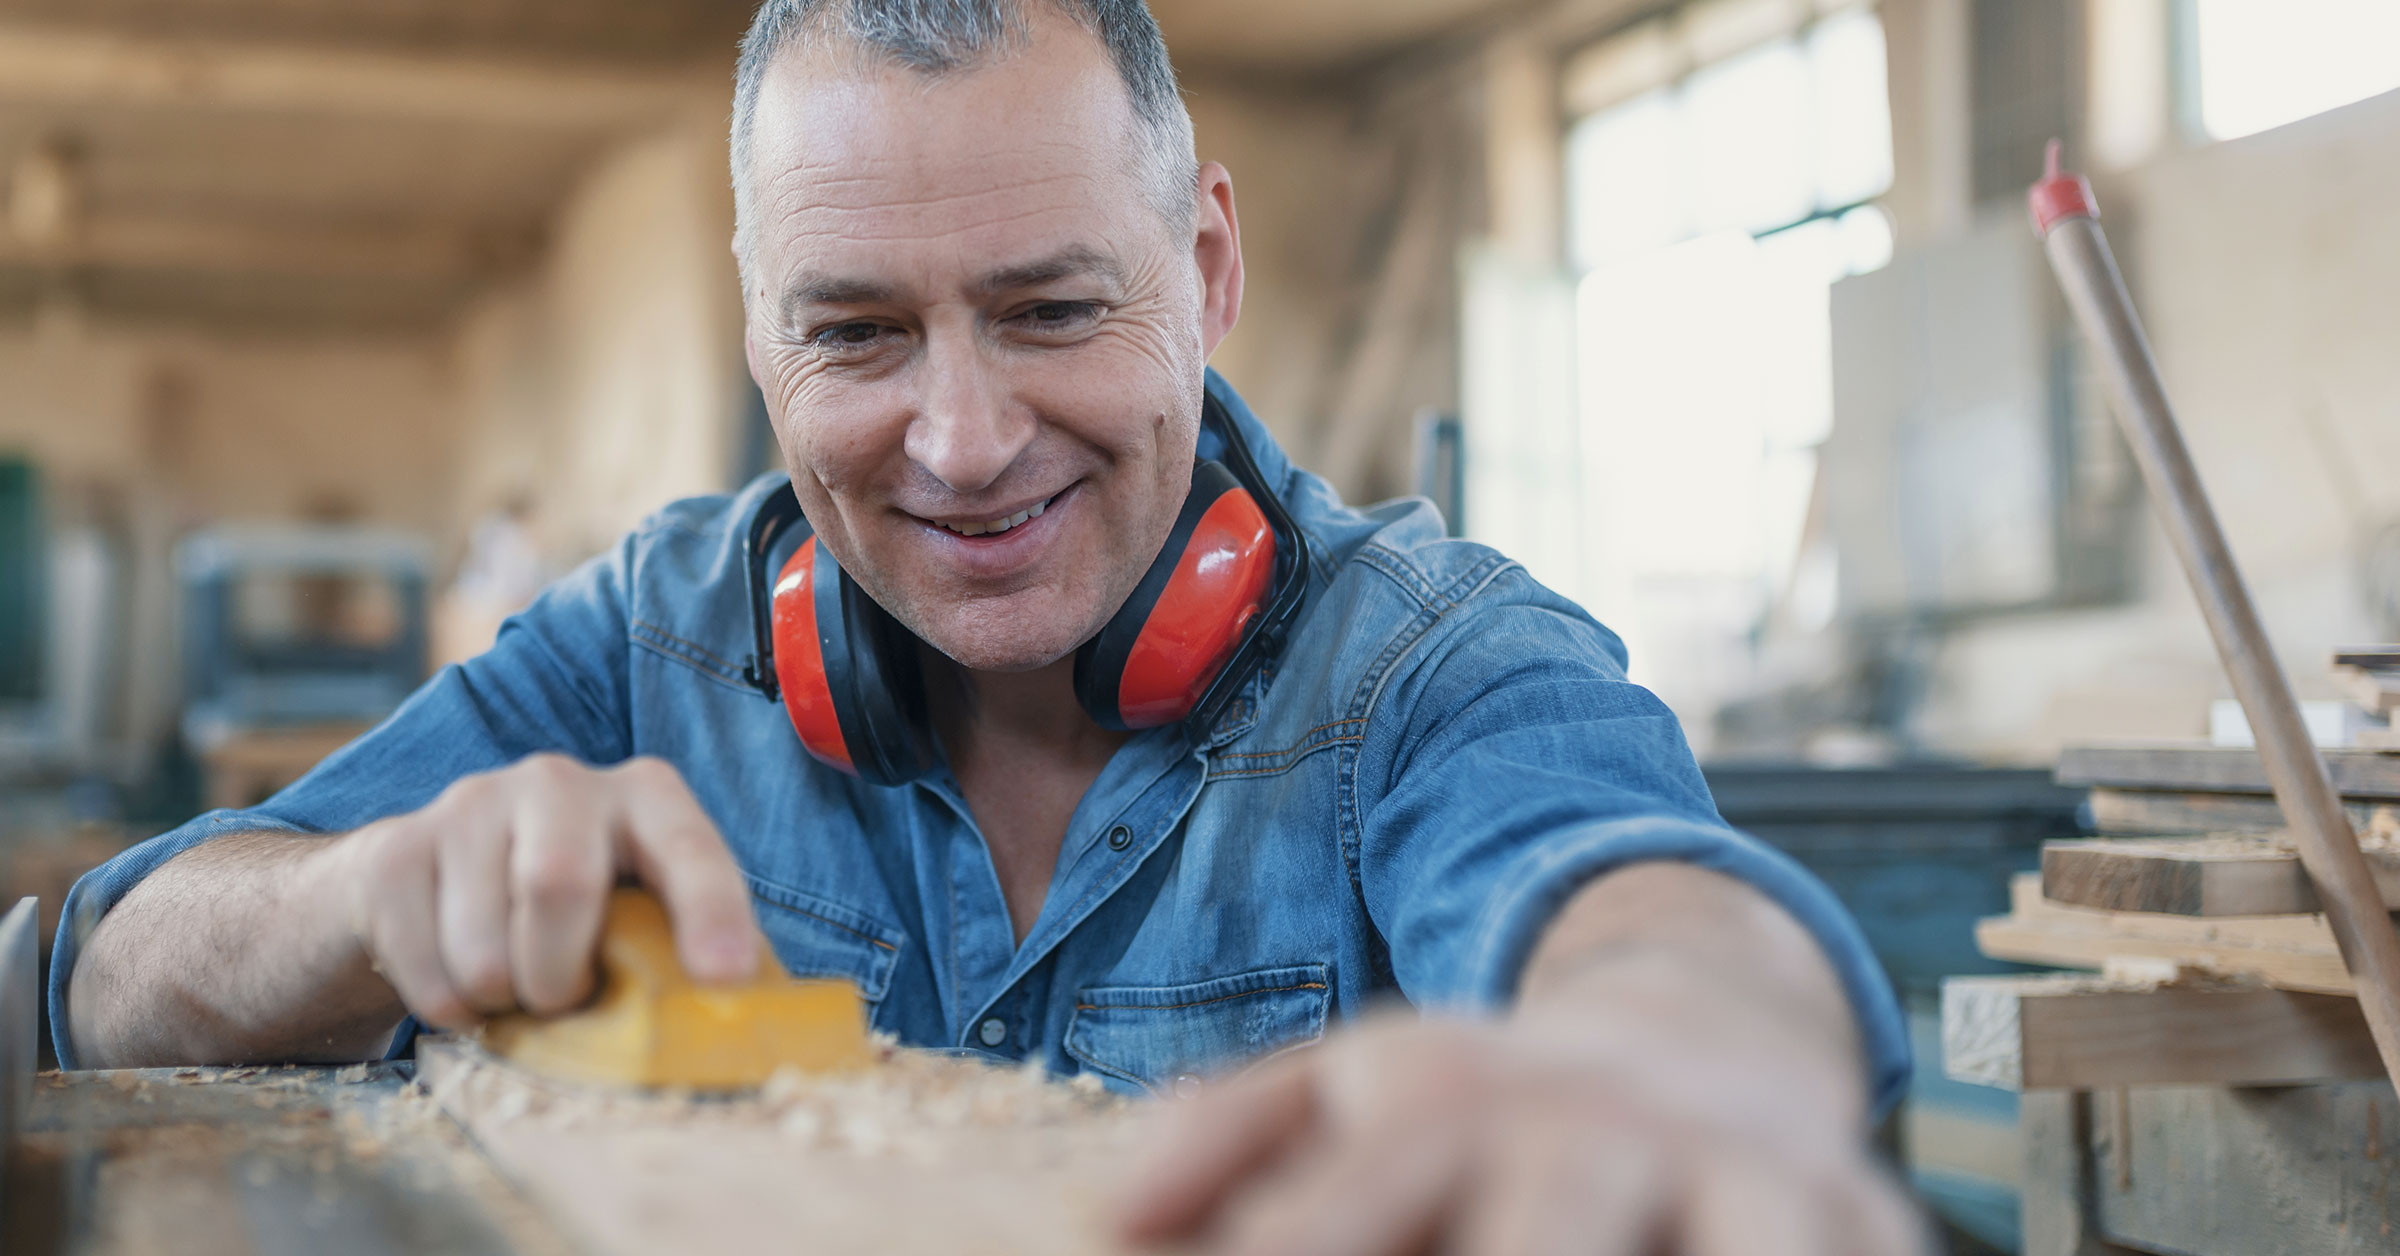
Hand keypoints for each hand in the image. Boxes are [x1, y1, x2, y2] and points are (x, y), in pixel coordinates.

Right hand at [330, 754, 765, 1030]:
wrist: (426, 886)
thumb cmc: (570, 914)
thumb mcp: (638, 915)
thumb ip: (688, 952)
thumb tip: (752, 1022)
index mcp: (645, 797)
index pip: (688, 848)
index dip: (711, 911)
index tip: (725, 979)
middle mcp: (559, 782)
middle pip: (559, 883)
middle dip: (561, 975)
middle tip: (562, 1004)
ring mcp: (470, 805)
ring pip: (486, 943)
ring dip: (501, 1001)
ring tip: (512, 991)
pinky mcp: (396, 849)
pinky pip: (421, 963)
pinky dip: (446, 1006)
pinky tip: (459, 986)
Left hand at [1117, 959, 1924, 1255]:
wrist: (1708, 1038)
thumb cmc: (1493, 1107)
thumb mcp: (1354, 1092)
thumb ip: (1229, 1134)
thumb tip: (1108, 1219)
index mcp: (1451, 1091)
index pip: (1365, 1189)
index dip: (1307, 1246)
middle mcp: (1591, 1127)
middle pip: (1544, 1219)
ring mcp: (1727, 1169)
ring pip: (1702, 1244)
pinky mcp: (1846, 1215)